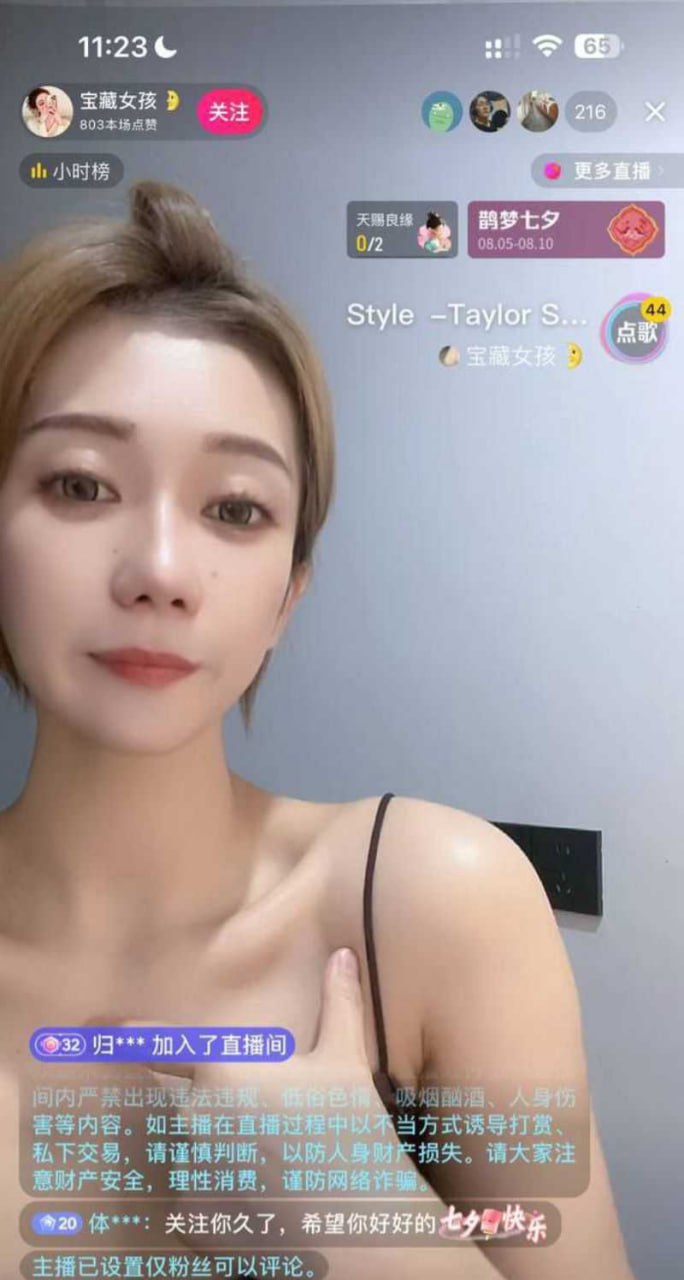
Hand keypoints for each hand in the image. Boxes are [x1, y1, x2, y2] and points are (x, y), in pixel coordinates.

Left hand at [84, 948, 424, 1253]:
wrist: (353, 1225)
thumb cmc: (349, 1134)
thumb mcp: (346, 1062)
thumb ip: (340, 1003)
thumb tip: (344, 954)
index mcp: (223, 1074)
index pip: (159, 1047)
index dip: (126, 1036)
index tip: (98, 1027)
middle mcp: (194, 1119)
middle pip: (168, 1098)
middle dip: (187, 1101)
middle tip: (227, 1114)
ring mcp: (187, 1171)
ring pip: (181, 1147)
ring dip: (203, 1147)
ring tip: (255, 1160)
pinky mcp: (191, 1218)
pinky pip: (187, 1194)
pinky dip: (209, 1190)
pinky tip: (252, 1195)